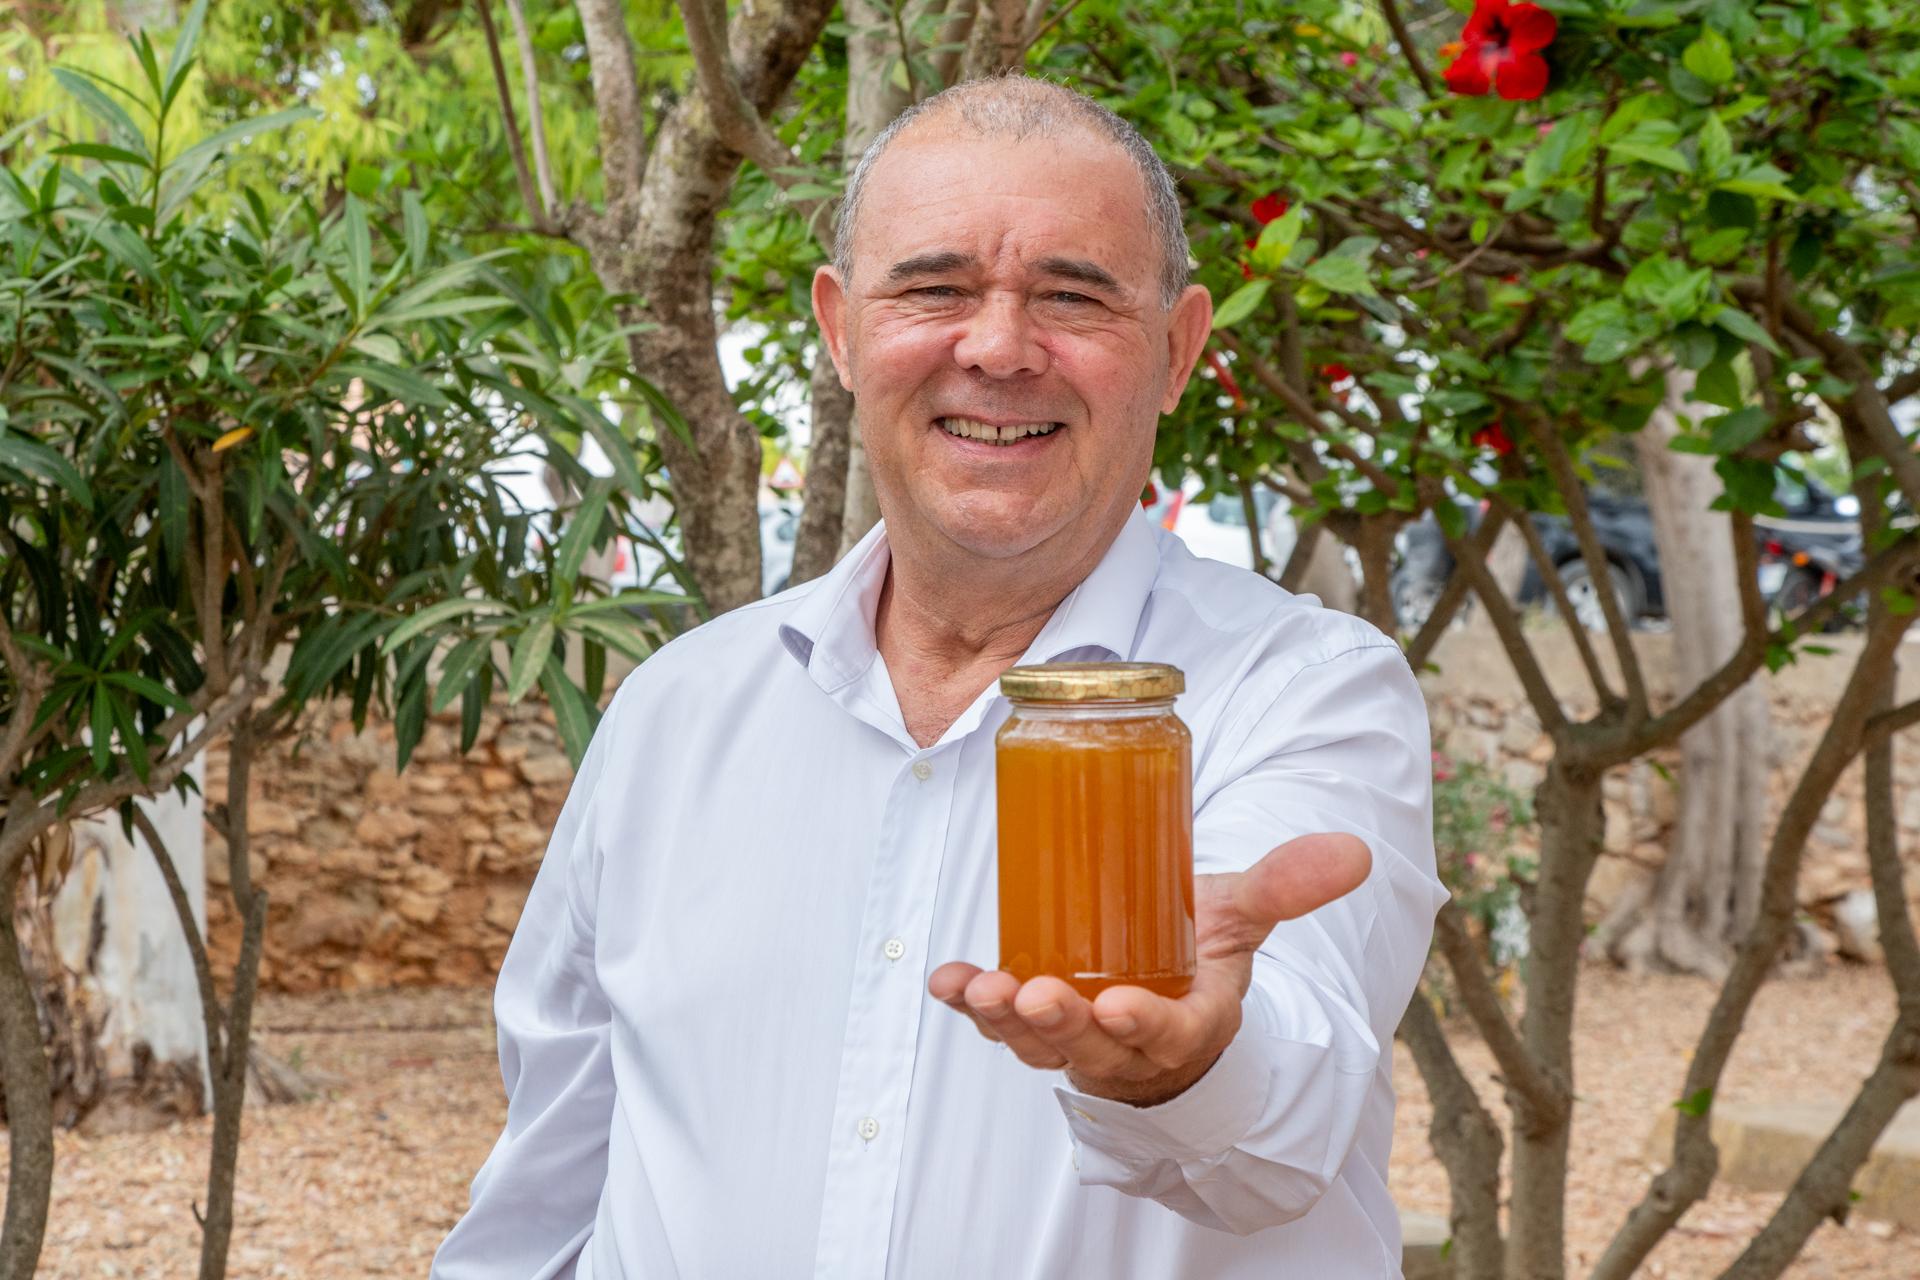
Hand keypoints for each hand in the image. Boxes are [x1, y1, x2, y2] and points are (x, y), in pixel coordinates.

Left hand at [929, 832, 1370, 1107]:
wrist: (1163, 990)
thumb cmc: (1200, 956)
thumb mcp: (1243, 921)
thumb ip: (1286, 886)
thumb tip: (1355, 850)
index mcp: (1187, 1021)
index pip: (1170, 1033)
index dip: (1147, 1025)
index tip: (1125, 1007)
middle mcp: (1126, 1042)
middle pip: (1092, 1043)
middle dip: (1062, 1023)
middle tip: (1038, 997)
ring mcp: (1074, 1040)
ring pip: (1037, 1042)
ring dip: (1006, 1021)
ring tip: (980, 992)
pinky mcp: (1032, 1026)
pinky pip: (996, 1023)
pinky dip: (968, 1004)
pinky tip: (945, 980)